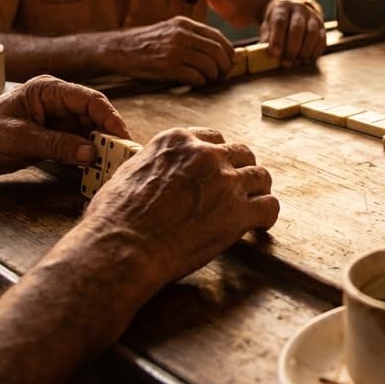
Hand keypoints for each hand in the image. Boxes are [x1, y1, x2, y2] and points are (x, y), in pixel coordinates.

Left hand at [0, 75, 128, 176]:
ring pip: (86, 131)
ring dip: (98, 148)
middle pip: (92, 116)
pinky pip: (75, 144)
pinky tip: (94, 169)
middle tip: (121, 157)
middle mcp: (55, 101)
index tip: (122, 139)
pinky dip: (84, 156)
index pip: (89, 100)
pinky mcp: (50, 136)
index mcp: (48, 90)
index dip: (110, 118)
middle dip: (107, 135)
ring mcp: (54, 119)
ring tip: (111, 165)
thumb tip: (91, 153)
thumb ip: (57, 145)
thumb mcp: (20, 140)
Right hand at [81, 127, 279, 284]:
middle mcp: (206, 155)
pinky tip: (260, 227)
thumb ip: (154, 164)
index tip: (220, 169)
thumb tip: (155, 172)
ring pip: (261, 177)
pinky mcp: (238, 212)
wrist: (123, 245)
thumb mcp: (129, 171)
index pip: (213, 138)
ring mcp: (225, 182)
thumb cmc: (115, 216)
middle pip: (241, 153)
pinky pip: (269, 207)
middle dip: (242, 170)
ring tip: (254, 206)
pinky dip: (267, 217)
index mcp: (178, 141)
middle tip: (239, 188)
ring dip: (258, 191)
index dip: (219, 156)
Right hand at [113, 16, 235, 83]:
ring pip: (209, 65)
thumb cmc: (146, 43)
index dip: (228, 52)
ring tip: (209, 79)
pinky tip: (195, 82)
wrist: (117, 49)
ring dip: (213, 76)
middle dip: (224, 66)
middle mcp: (181, 35)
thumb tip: (219, 50)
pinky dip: (200, 81)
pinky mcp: (167, 67)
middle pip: (217, 52)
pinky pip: (195, 76)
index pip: (218, 37)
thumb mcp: (170, 29)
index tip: (229, 62)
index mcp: (184, 24)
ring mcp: (174, 50)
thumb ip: (191, 36)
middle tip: (222, 75)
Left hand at [260, 0, 324, 64]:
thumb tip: (264, 51)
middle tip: (287, 62)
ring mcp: (312, 16)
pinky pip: (322, 38)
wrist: (295, 7)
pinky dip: (316, 51)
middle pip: (297, 27)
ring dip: (305, 50)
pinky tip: (309, 59)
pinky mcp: (322, 25)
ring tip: (298, 62)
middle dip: (292, 48)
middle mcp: (299, 9)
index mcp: (282, 7)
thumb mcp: (268, 24)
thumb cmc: (279, 20)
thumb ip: (266, 36)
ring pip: (311, 33)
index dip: (277, 39)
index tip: (274, 54)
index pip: (280, 22)